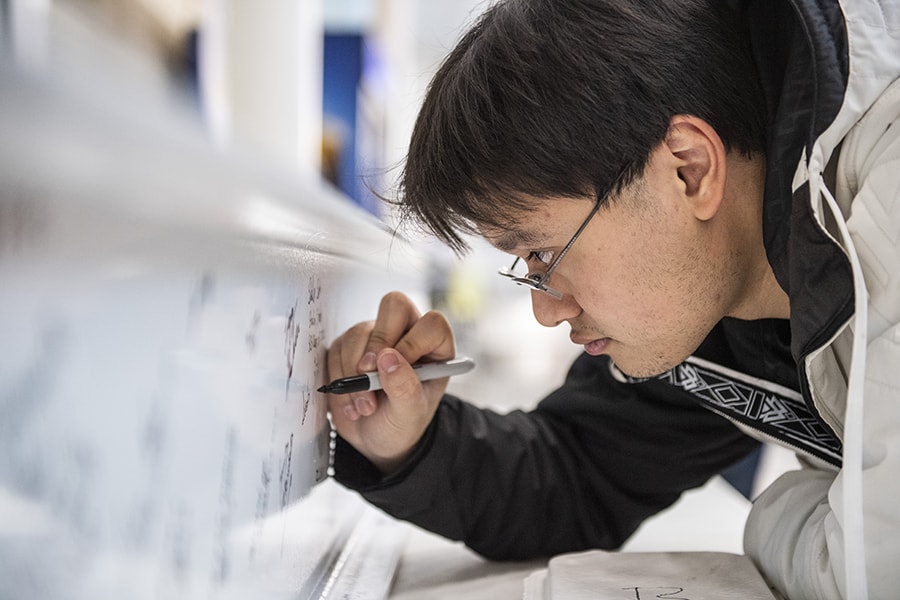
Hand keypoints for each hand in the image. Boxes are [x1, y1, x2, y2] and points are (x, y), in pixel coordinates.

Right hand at [325, 291, 455, 473]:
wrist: (375, 440)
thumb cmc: (402, 425)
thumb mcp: (410, 415)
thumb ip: (405, 387)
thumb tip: (388, 357)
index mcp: (434, 347)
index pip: (432, 323)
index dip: (413, 342)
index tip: (396, 369)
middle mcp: (407, 334)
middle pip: (395, 305)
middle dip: (376, 343)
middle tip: (368, 375)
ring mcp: (377, 337)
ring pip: (360, 331)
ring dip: (355, 373)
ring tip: (364, 406)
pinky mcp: (350, 347)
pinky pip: (337, 348)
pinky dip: (339, 378)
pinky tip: (352, 403)